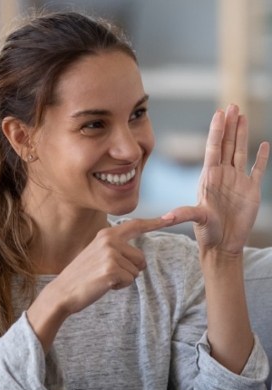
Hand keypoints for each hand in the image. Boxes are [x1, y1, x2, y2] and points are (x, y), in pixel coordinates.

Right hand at [49, 217, 173, 314]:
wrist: (63, 291)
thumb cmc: (83, 275)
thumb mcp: (97, 253)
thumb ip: (117, 249)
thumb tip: (141, 260)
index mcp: (106, 234)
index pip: (135, 225)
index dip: (154, 223)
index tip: (171, 217)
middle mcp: (109, 240)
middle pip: (141, 257)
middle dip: (131, 269)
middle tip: (108, 273)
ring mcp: (110, 253)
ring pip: (136, 270)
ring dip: (124, 279)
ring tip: (104, 278)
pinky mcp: (111, 269)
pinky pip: (130, 280)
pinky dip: (119, 286)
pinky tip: (104, 284)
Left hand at [171, 104, 269, 254]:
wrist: (223, 244)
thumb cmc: (208, 232)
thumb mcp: (196, 220)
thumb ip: (184, 214)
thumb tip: (166, 217)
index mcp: (209, 177)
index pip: (213, 148)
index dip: (216, 130)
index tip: (218, 113)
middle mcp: (222, 175)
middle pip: (226, 144)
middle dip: (229, 125)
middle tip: (232, 105)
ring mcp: (237, 181)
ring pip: (239, 151)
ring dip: (242, 134)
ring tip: (242, 115)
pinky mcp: (251, 190)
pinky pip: (257, 169)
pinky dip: (262, 157)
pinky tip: (263, 144)